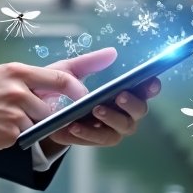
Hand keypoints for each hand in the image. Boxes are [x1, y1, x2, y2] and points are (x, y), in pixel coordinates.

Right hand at [0, 62, 86, 150]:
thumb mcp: (0, 75)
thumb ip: (28, 80)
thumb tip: (56, 88)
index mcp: (17, 72)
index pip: (60, 79)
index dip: (78, 89)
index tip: (86, 95)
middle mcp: (18, 91)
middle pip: (51, 108)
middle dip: (48, 115)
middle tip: (32, 115)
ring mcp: (14, 113)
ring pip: (38, 124)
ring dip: (28, 126)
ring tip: (3, 119)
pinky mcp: (9, 134)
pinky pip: (23, 137)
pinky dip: (14, 135)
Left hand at [38, 47, 160, 153]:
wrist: (40, 112)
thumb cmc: (62, 89)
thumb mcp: (70, 71)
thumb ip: (90, 63)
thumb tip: (112, 52)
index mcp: (123, 92)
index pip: (144, 90)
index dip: (151, 86)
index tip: (150, 81)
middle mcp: (123, 112)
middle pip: (139, 111)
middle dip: (133, 104)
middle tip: (120, 96)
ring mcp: (112, 128)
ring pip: (122, 128)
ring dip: (111, 118)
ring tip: (96, 110)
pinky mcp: (95, 140)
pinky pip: (97, 139)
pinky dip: (87, 133)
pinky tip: (74, 125)